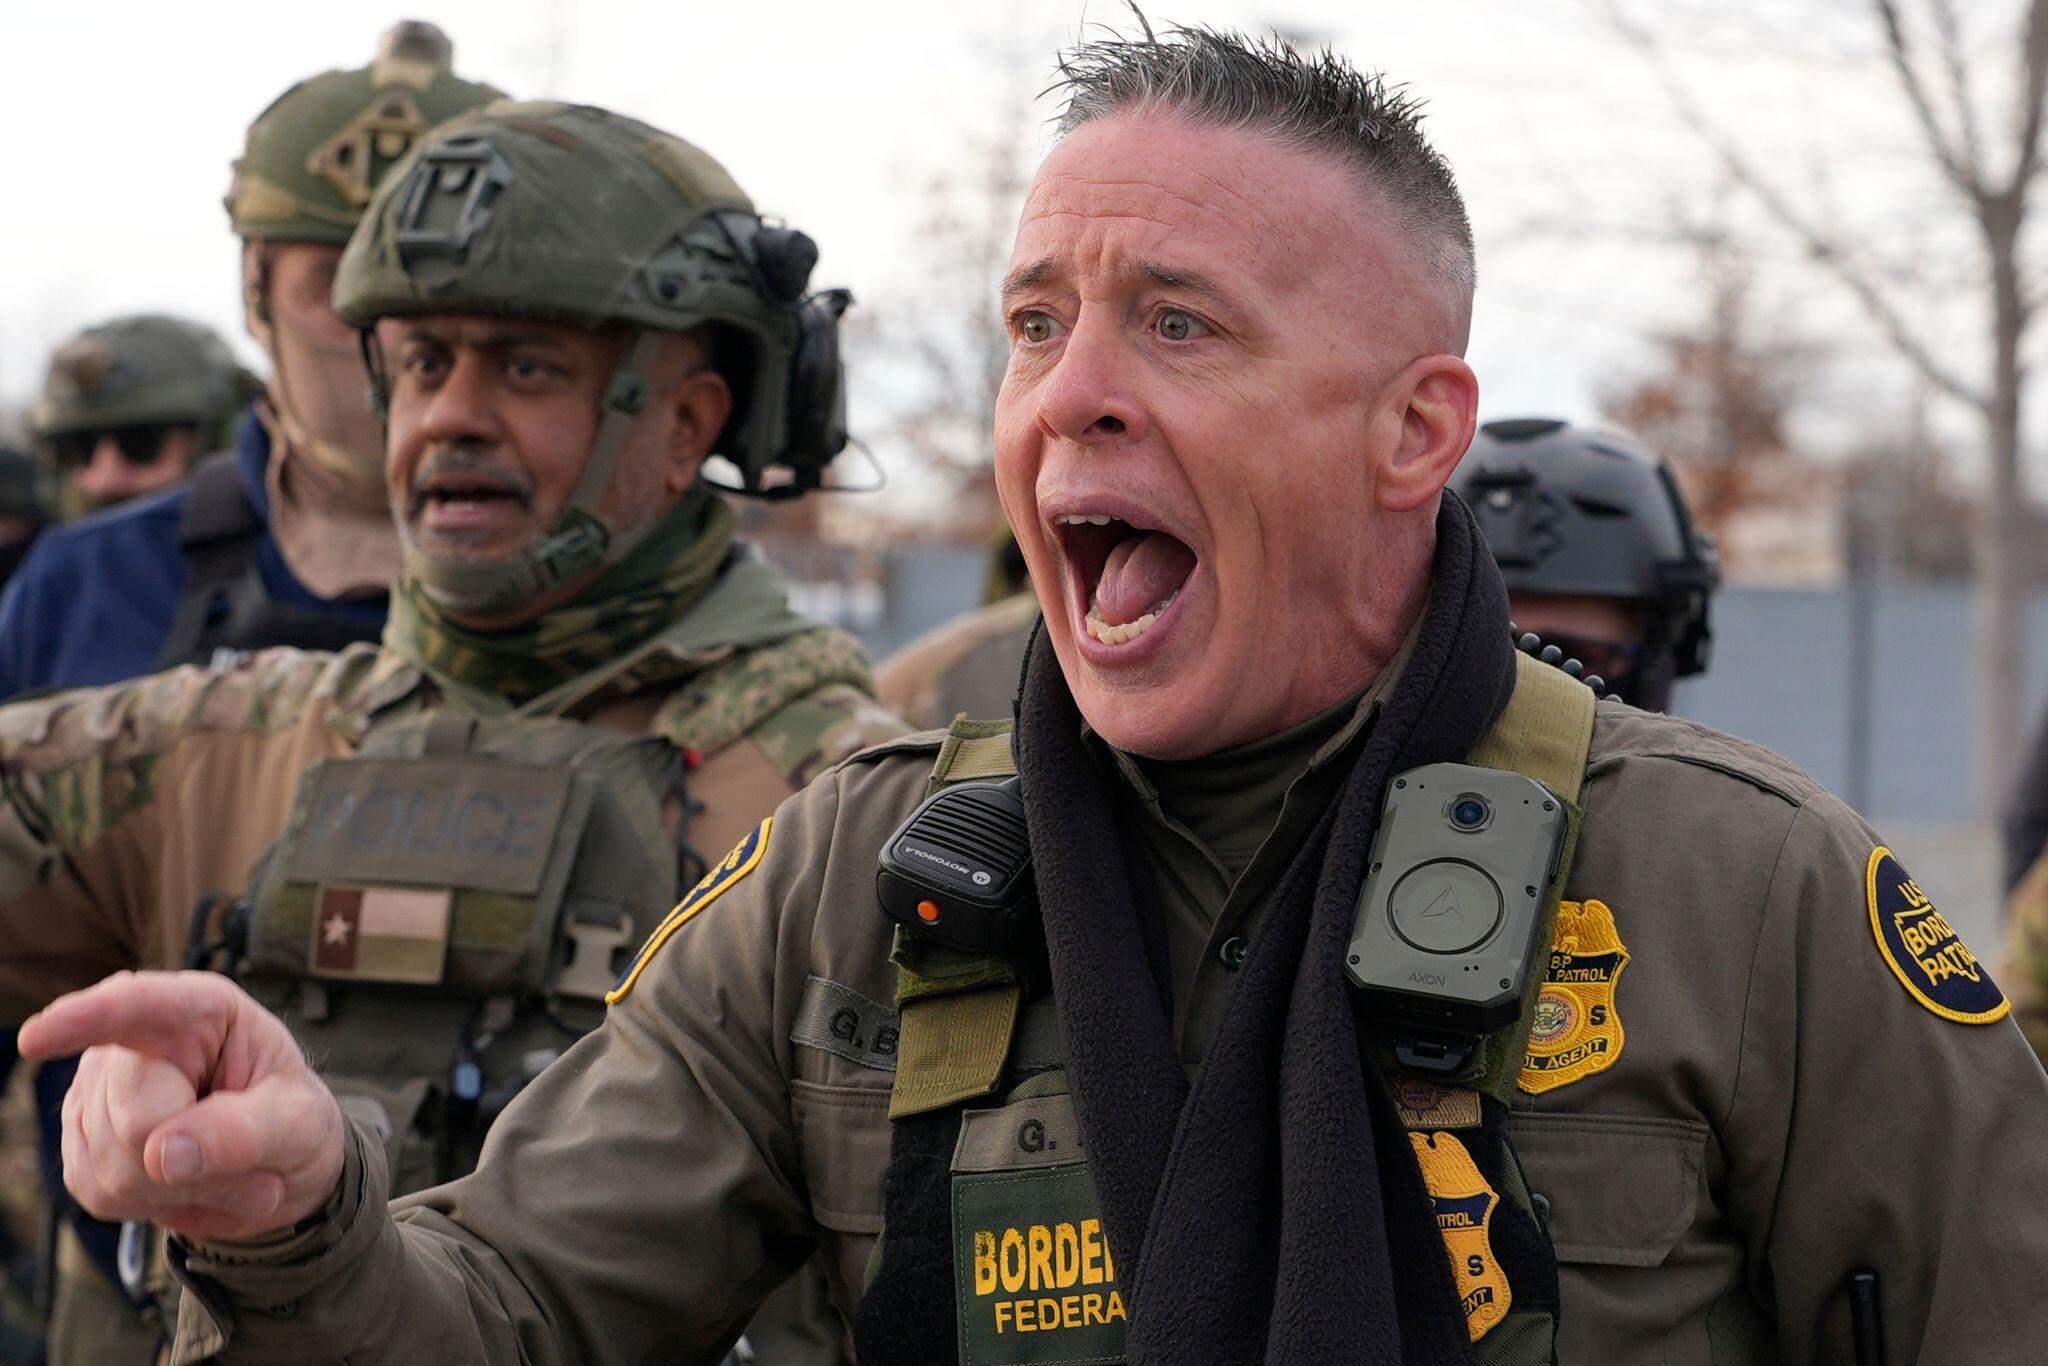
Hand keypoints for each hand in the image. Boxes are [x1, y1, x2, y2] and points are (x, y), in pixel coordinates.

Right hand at [19, 971, 344, 1242]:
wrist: (276, 1160)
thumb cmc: (290, 1118)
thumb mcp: (299, 1121)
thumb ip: (244, 1132)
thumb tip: (162, 1156)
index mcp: (197, 1010)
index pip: (135, 1007)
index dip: (84, 1020)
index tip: (38, 1036)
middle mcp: (131, 1043)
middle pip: (133, 1123)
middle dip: (196, 1160)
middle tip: (254, 1159)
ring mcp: (95, 1096)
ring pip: (115, 1168)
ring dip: (185, 1189)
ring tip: (228, 1168)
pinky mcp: (81, 1148)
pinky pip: (104, 1195)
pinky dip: (160, 1206)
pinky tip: (193, 1185)